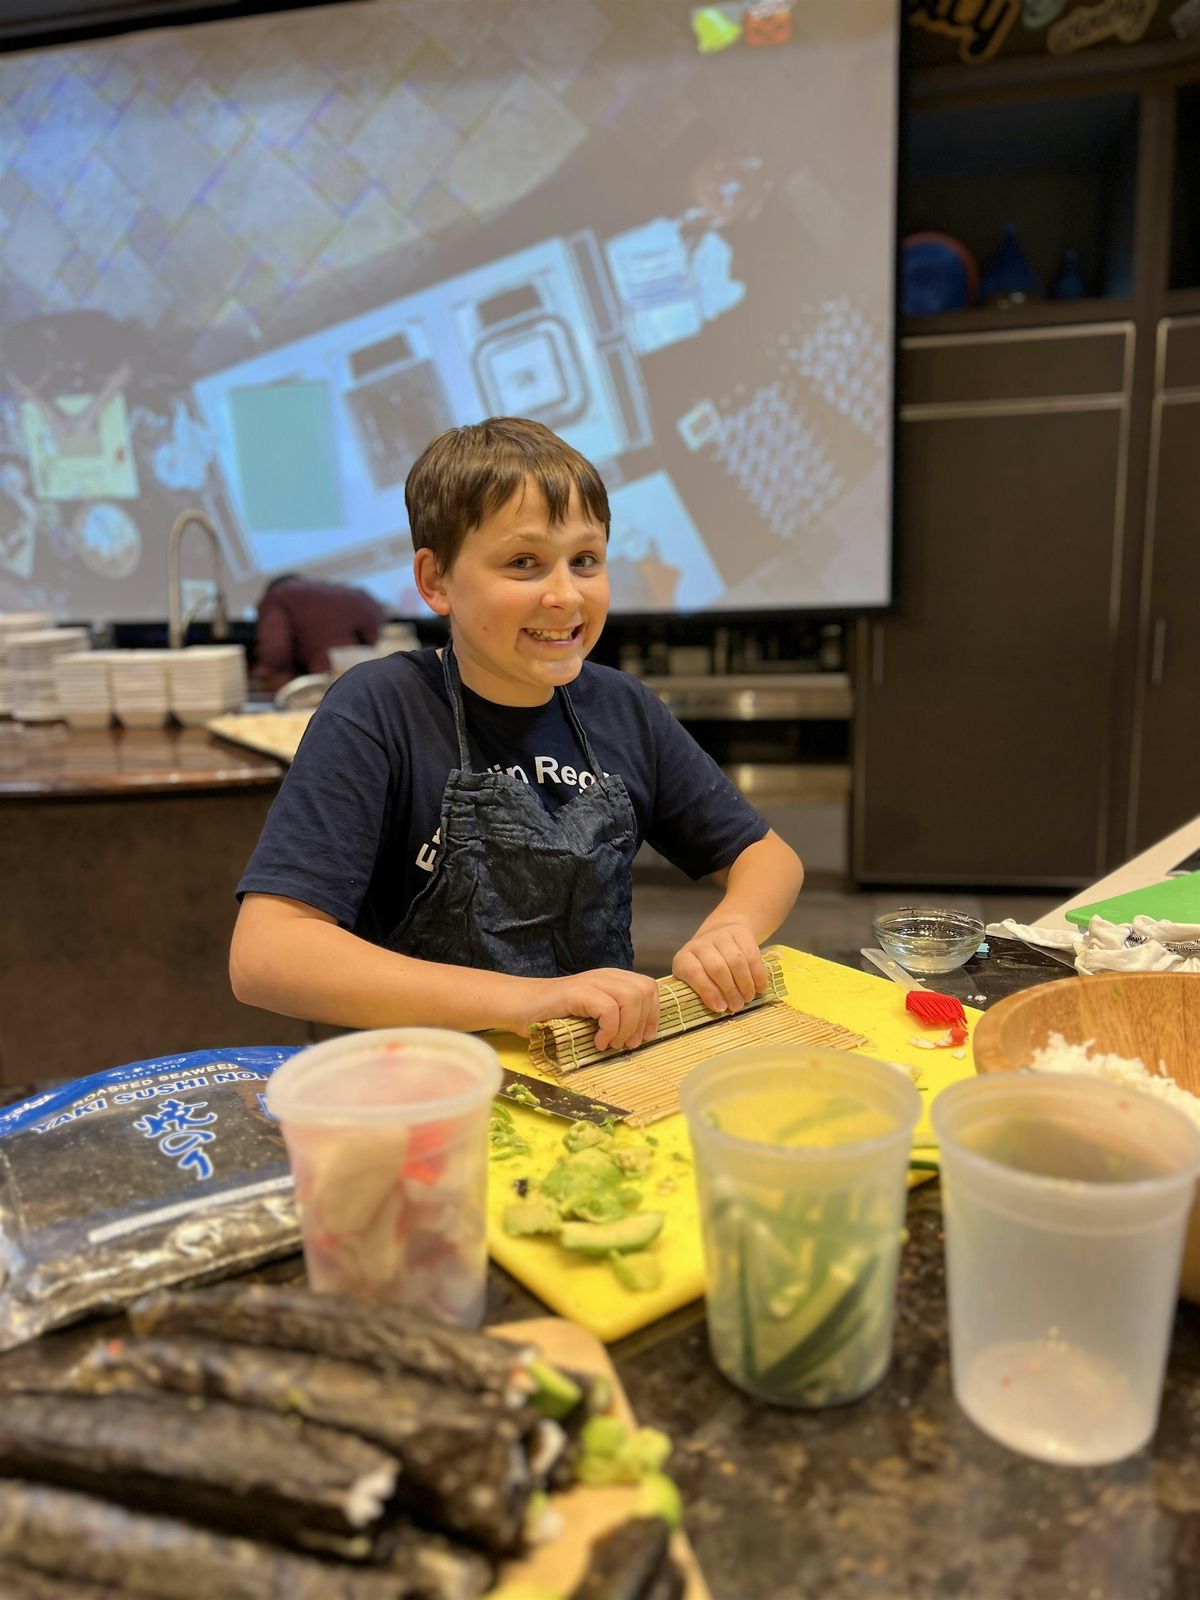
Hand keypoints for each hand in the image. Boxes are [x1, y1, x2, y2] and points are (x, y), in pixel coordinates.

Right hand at [516, 968, 660, 1052]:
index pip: (649, 988)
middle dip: (643, 1022)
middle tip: (628, 1043)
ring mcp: (590, 982)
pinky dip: (608, 1030)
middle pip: (645, 991)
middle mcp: (605, 976)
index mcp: (612, 980)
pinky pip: (608, 1009)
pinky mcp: (576, 992)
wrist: (519, 1006)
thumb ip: (614, 1017)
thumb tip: (640, 1036)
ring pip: (631, 997)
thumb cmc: (554, 1015)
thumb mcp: (591, 1015)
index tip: (645, 1037)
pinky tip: (597, 1042)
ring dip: (626, 1027)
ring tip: (611, 1044)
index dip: (653, 1014)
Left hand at [672, 918, 767, 1014]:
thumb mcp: (695, 979)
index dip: (708, 992)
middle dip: (729, 991)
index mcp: (684, 959)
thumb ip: (702, 993)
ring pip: (736, 962)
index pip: (693, 972)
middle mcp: (700, 944)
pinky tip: (759, 987)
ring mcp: (720, 936)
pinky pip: (752, 955)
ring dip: (745, 984)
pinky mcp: (740, 932)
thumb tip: (719, 1008)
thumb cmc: (705, 966)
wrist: (719, 932)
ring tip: (748, 998)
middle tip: (737, 1006)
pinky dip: (758, 975)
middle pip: (717, 968)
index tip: (720, 1008)